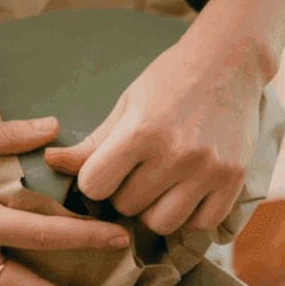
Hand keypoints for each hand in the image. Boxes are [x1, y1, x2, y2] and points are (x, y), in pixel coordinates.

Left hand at [44, 41, 267, 235]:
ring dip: (153, 210)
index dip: (94, 181)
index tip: (104, 168)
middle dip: (124, 193)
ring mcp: (209, 169)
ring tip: (160, 185)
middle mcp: (176, 154)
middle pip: (127, 207)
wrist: (230, 60)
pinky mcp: (234, 179)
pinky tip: (186, 192)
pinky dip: (189, 215)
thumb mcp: (126, 106)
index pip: (94, 186)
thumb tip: (50, 162)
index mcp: (141, 132)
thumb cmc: (169, 82)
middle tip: (137, 171)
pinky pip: (201, 224)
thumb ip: (91, 143)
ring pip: (161, 224)